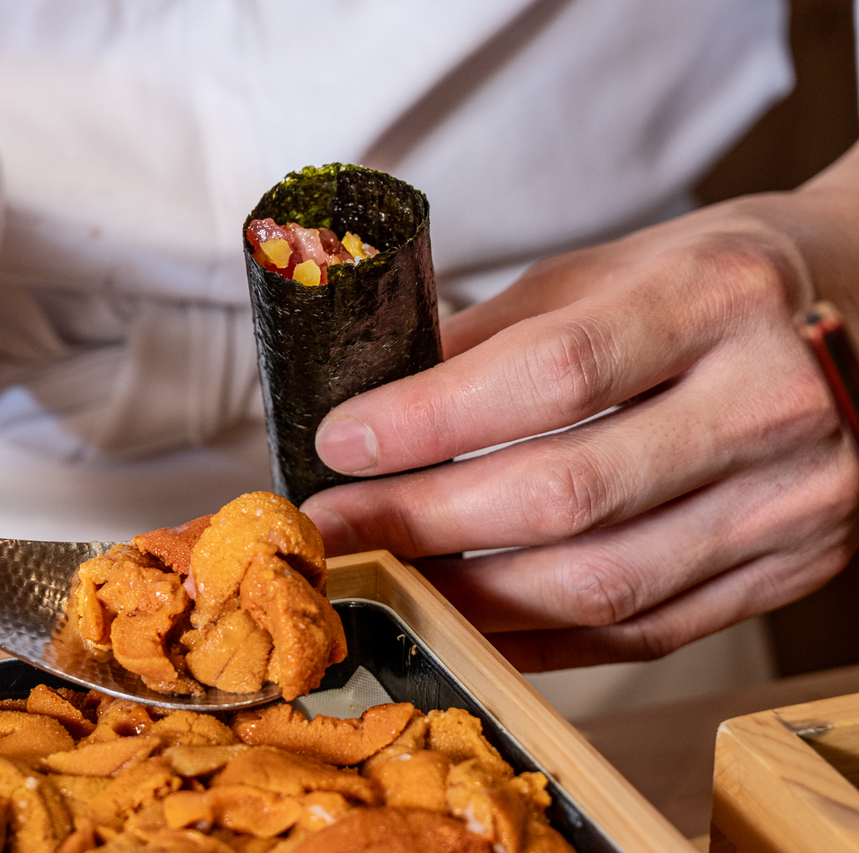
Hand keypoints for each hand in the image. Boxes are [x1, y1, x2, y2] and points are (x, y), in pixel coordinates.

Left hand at [300, 145, 858, 670]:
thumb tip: (375, 411)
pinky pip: (644, 631)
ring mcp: (793, 502)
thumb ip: (495, 337)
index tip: (340, 441)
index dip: (430, 419)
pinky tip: (466, 619)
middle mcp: (772, 403)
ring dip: (467, 595)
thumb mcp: (606, 271)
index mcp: (718, 298)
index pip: (552, 373)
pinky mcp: (788, 570)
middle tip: (333, 528)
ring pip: (601, 585)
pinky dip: (539, 638)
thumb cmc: (710, 285)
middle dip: (423, 522)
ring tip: (384, 576)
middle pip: (567, 494)